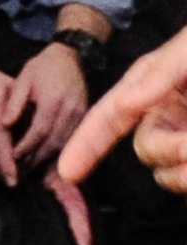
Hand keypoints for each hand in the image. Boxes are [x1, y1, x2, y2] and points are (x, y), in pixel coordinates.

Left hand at [2, 43, 87, 170]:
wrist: (71, 57)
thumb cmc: (43, 67)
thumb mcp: (24, 78)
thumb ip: (14, 102)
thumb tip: (4, 124)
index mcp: (54, 99)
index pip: (39, 131)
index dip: (25, 147)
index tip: (11, 158)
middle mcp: (71, 110)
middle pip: (53, 143)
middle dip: (35, 160)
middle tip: (18, 172)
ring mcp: (81, 115)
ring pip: (66, 146)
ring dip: (48, 162)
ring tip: (30, 172)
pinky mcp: (85, 119)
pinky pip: (73, 142)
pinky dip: (61, 156)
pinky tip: (48, 166)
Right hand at [59, 28, 186, 194]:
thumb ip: (161, 72)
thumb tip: (128, 100)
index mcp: (157, 87)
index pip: (112, 116)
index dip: (88, 143)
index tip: (70, 172)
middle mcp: (173, 116)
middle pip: (149, 149)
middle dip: (169, 149)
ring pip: (173, 172)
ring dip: (186, 171)